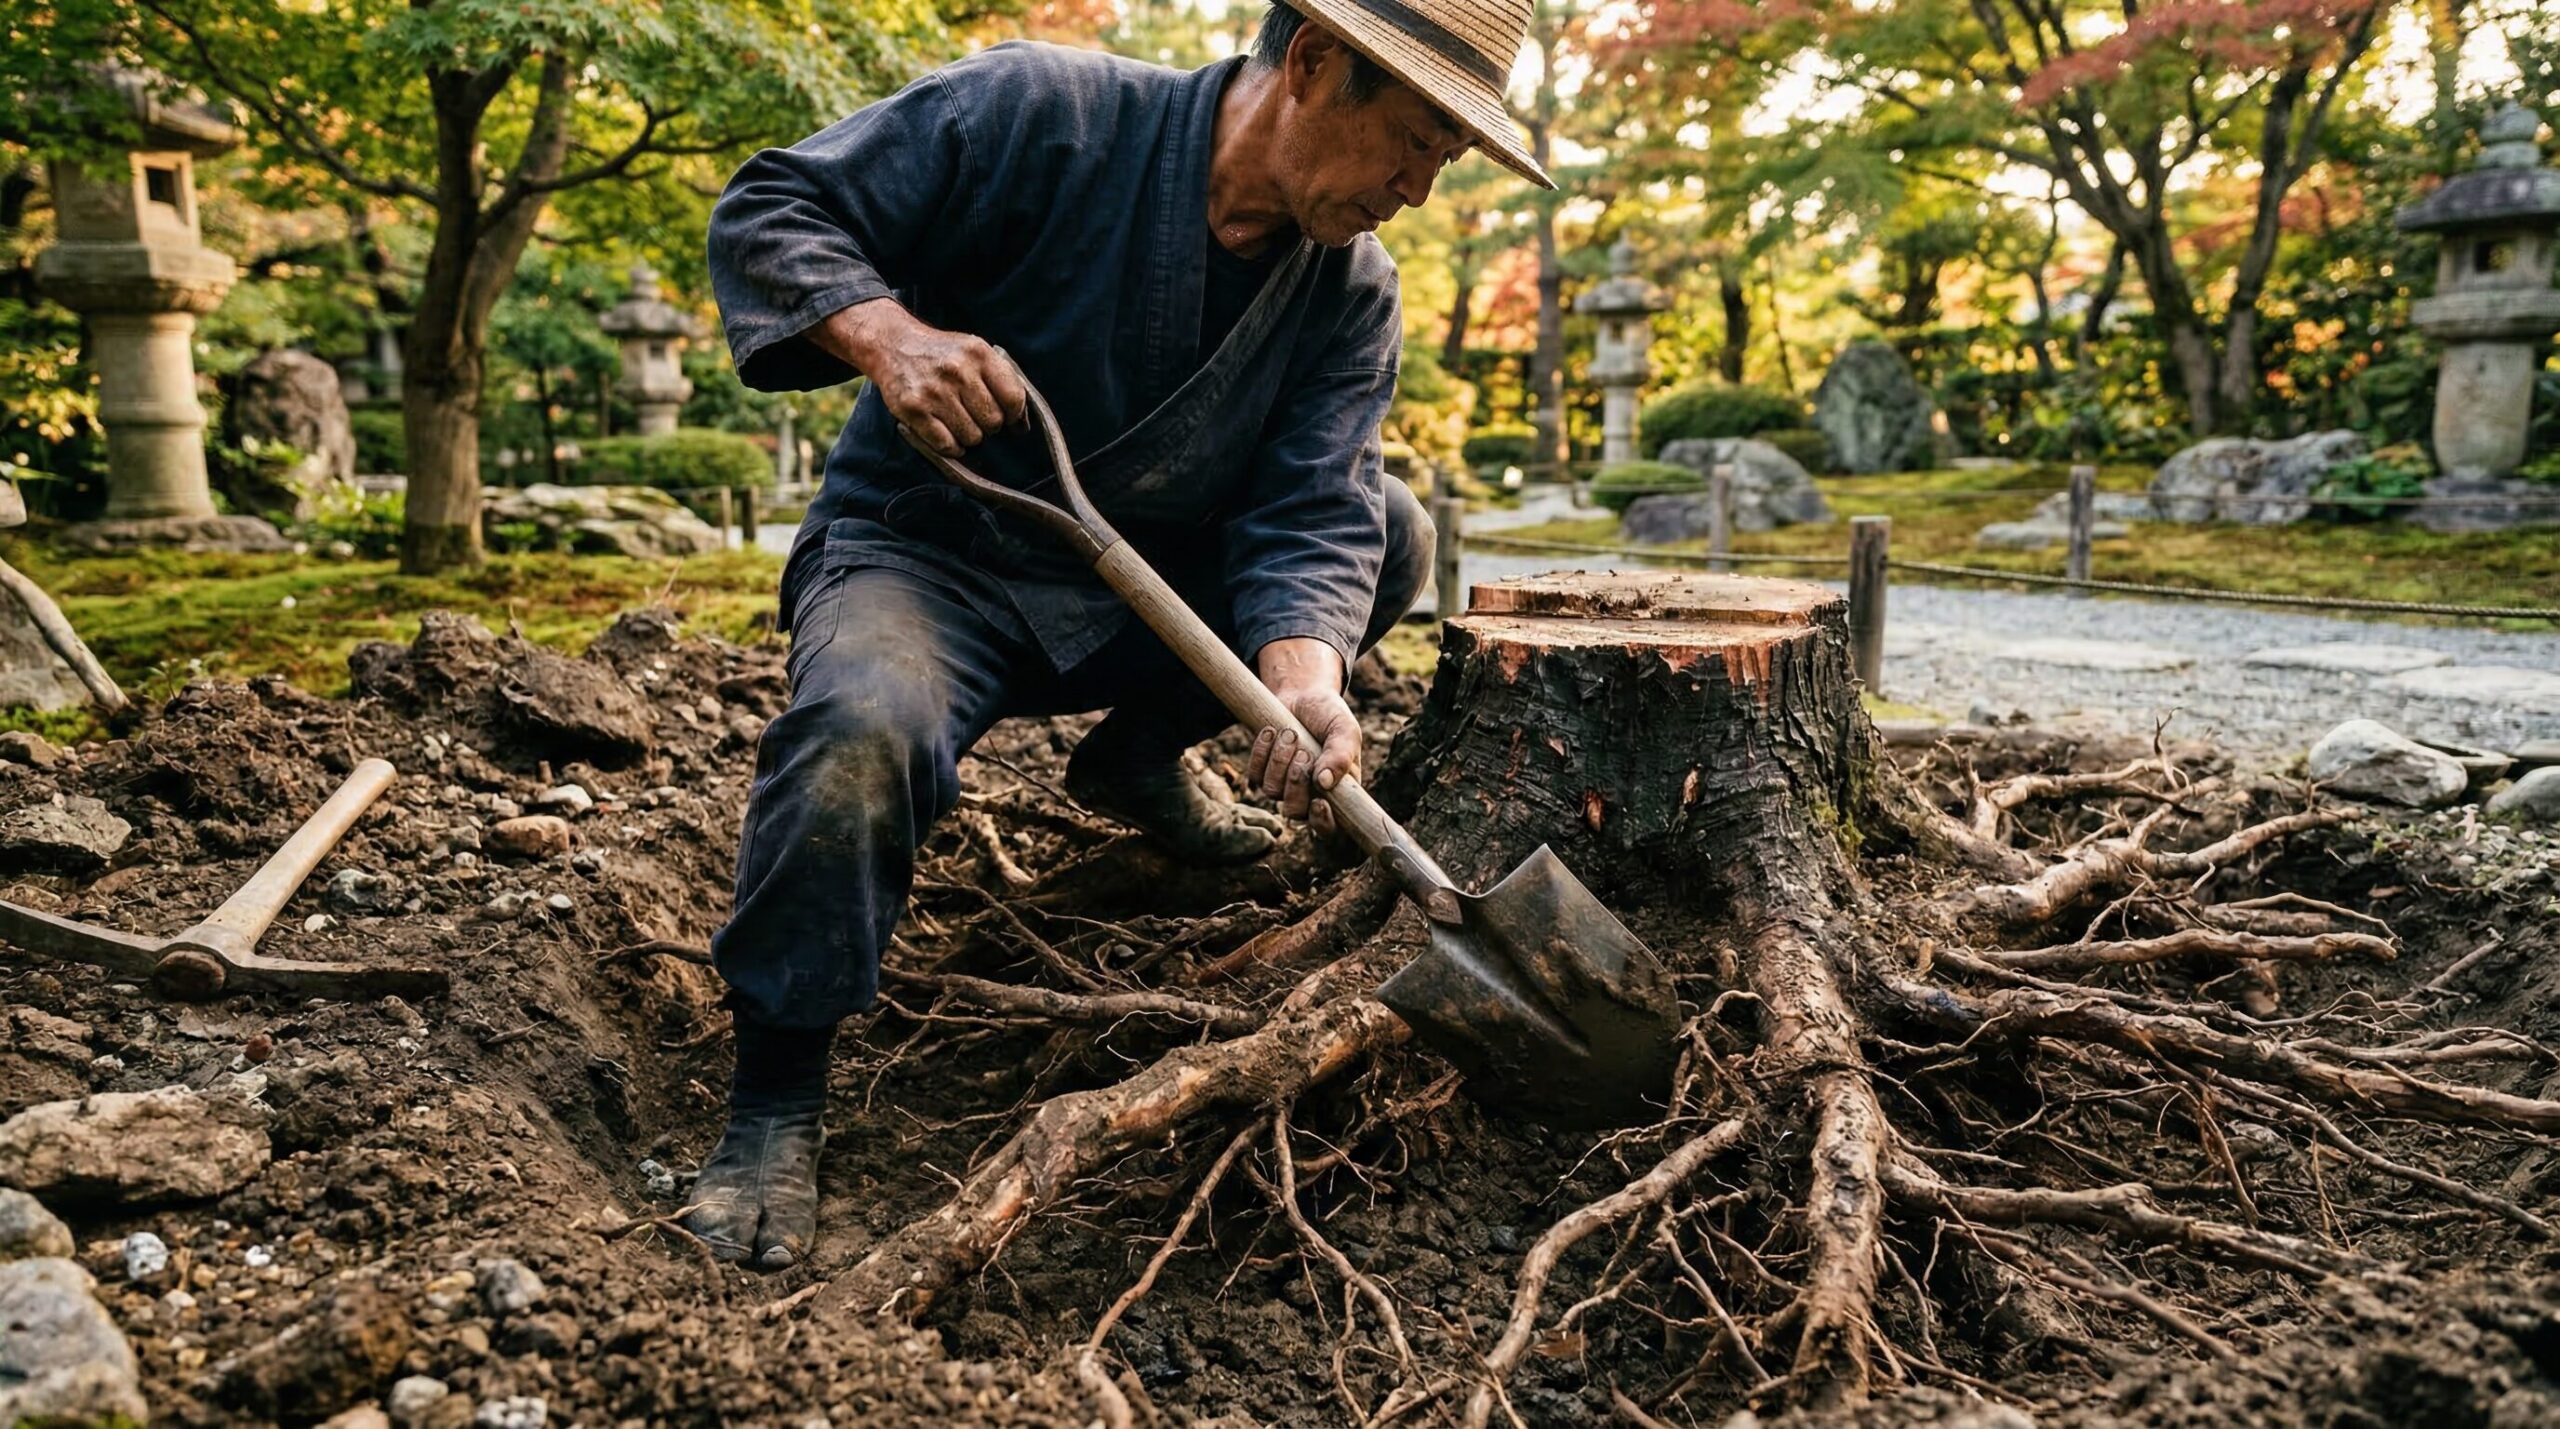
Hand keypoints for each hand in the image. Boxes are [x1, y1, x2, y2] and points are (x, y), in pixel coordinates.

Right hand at [814, 298, 1026, 455]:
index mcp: (978, 353)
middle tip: (974, 415)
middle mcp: (957, 371)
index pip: (1014, 398)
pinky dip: (950, 446)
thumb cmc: (941, 354)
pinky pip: (947, 445)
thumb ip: (1002, 379)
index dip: (1016, 415)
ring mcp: (934, 392)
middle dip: (988, 425)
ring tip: (956, 419)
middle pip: (994, 422)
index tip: (1010, 419)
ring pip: (972, 437)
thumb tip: (1023, 423)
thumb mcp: (974, 352)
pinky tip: (946, 432)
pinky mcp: (914, 410)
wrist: (893, 344)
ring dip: (968, 436)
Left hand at [1243, 638, 1357, 836]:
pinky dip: (1262, 750)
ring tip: (1291, 734)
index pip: (1331, 827)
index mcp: (1337, 792)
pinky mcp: (1262, 773)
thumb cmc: (1329, 716)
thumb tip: (1325, 784)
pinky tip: (1273, 731)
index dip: (1323, 824)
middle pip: (1296, 812)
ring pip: (1272, 792)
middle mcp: (1310, 795)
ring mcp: (1283, 786)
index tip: (1319, 803)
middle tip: (1305, 751)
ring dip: (1280, 759)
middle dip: (1297, 780)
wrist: (1303, 694)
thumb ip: (1341, 756)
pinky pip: (1254, 775)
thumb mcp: (1344, 730)